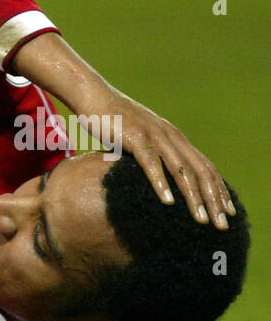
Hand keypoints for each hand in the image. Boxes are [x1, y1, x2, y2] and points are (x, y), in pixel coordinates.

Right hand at [12, 32, 235, 228]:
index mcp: (175, 139)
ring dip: (193, 197)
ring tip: (201, 219)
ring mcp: (154, 136)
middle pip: (200, 172)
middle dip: (213, 200)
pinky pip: (151, 163)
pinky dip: (161, 183)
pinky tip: (167, 201)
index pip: (205, 167)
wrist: (94, 96)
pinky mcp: (135, 137)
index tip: (227, 212)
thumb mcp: (138, 140)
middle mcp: (171, 136)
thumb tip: (154, 179)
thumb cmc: (112, 121)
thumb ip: (151, 156)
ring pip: (181, 171)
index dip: (218, 190)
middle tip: (222, 224)